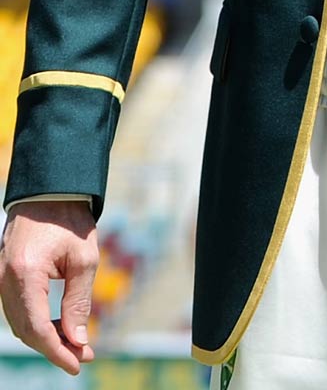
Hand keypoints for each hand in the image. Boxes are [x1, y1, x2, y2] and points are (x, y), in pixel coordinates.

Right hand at [0, 201, 97, 373]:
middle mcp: (4, 281)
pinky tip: (61, 327)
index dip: (56, 350)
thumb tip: (78, 340)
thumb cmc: (70, 222)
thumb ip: (78, 301)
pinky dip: (37, 323)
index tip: (77, 364)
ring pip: (19, 324)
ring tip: (78, 345)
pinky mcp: (3, 280)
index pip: (37, 326)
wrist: (49, 195)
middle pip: (25, 330)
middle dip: (54, 348)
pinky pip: (18, 311)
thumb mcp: (84, 260)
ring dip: (46, 338)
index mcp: (24, 273)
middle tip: (83, 356)